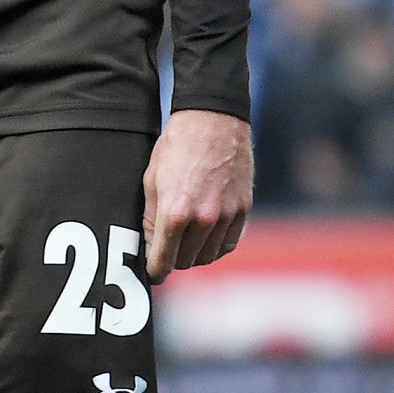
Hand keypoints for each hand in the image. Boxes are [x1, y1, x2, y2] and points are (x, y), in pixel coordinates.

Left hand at [143, 108, 251, 278]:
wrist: (213, 120)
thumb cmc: (177, 146)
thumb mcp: (151, 180)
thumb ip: (150, 218)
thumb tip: (151, 244)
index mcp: (175, 212)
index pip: (163, 261)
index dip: (155, 270)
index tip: (153, 272)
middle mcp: (203, 219)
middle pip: (186, 262)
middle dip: (173, 259)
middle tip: (167, 249)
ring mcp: (226, 216)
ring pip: (208, 256)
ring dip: (195, 254)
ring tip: (187, 242)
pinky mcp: (242, 209)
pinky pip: (229, 244)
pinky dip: (217, 245)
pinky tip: (207, 236)